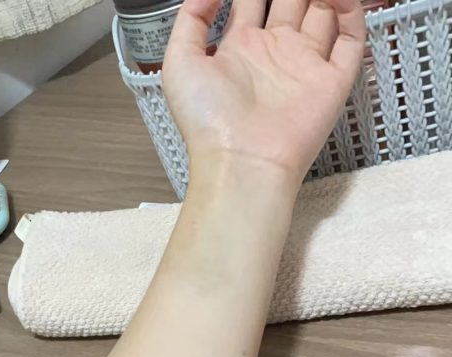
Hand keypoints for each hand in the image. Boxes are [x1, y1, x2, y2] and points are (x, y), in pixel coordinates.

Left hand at [163, 0, 364, 187]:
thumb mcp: (180, 62)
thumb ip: (192, 18)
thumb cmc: (208, 122)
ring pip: (324, 12)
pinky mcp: (331, 82)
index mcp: (240, 47)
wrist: (241, 162)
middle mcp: (275, 53)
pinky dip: (353, 12)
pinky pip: (351, 40)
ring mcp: (305, 66)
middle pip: (292, 0)